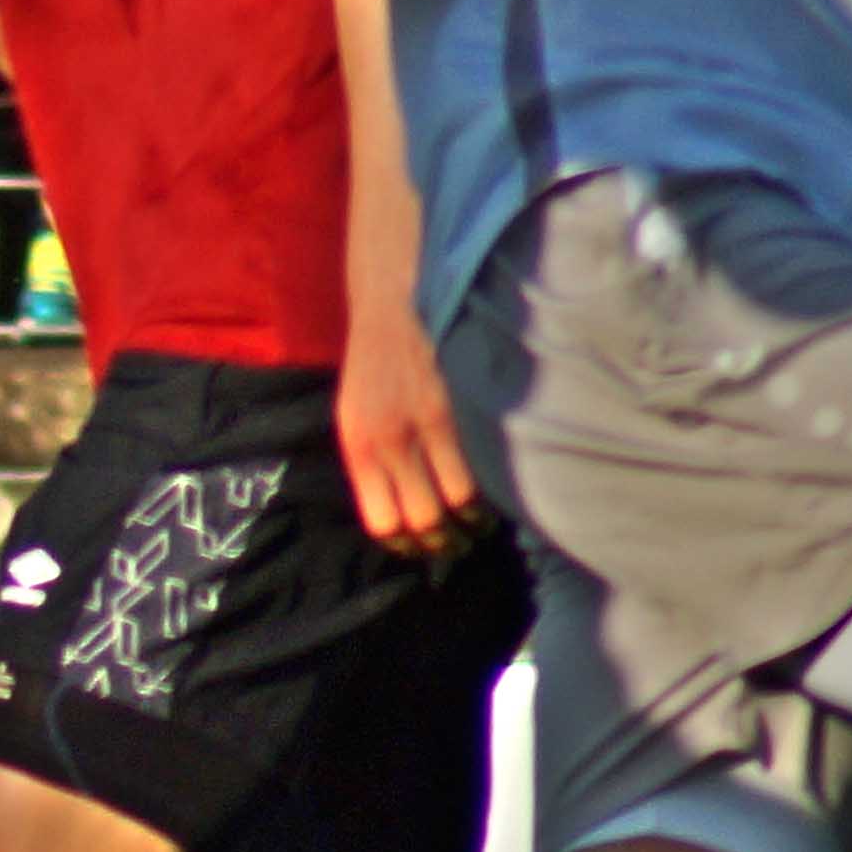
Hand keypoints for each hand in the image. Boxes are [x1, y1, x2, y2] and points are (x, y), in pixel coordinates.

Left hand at [332, 288, 487, 558]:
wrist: (392, 305)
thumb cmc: (374, 369)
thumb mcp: (355, 418)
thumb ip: (374, 464)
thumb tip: (401, 517)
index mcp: (357, 448)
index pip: (383, 524)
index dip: (407, 543)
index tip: (422, 546)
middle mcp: (388, 442)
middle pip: (425, 521)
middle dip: (445, 539)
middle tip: (458, 540)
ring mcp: (426, 425)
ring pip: (460, 501)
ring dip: (475, 518)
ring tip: (481, 520)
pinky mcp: (458, 407)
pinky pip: (480, 464)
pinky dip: (491, 485)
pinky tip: (495, 489)